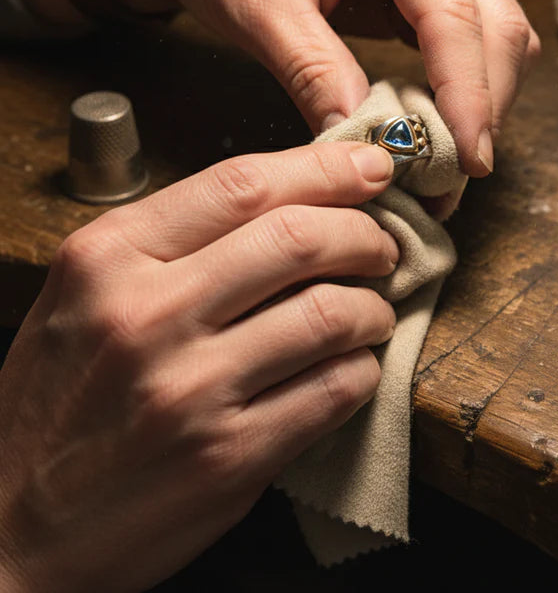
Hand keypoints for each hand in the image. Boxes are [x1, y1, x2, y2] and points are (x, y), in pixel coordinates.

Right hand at [0, 142, 396, 591]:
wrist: (12, 528)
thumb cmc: (60, 400)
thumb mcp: (87, 295)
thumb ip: (175, 243)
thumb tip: (294, 204)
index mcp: (108, 258)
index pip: (242, 184)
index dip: (324, 168)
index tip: (368, 166)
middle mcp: (146, 315)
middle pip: (298, 239)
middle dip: (366, 235)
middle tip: (383, 247)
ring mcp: (189, 390)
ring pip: (331, 314)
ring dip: (375, 307)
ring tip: (372, 312)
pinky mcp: (227, 457)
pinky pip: (334, 390)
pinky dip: (362, 370)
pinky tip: (352, 366)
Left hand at [12, 0, 538, 175]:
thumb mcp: (257, 8)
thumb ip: (317, 73)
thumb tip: (370, 147)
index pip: (452, 12)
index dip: (467, 95)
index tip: (467, 162)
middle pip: (494, 23)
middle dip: (482, 107)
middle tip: (453, 181)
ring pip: (496, 32)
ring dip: (480, 101)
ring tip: (443, 163)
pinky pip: (471, 35)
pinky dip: (462, 85)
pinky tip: (435, 125)